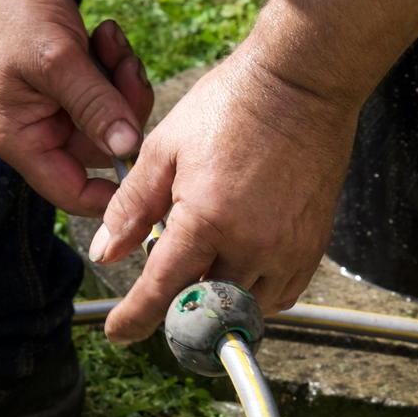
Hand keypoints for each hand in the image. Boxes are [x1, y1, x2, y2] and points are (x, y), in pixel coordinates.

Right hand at [0, 0, 154, 216]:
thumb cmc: (8, 6)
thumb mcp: (57, 59)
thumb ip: (95, 106)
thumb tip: (128, 149)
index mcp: (21, 137)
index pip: (72, 192)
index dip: (112, 194)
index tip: (148, 171)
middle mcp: (36, 127)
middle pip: (101, 149)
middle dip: (124, 110)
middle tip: (127, 68)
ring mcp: (53, 101)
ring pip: (109, 115)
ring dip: (121, 80)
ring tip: (112, 39)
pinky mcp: (68, 76)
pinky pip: (106, 87)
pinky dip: (114, 62)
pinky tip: (105, 31)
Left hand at [89, 50, 360, 343]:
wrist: (301, 84)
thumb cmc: (229, 106)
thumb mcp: (164, 149)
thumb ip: (131, 206)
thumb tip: (105, 253)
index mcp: (206, 218)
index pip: (162, 290)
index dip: (134, 319)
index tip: (118, 333)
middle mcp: (251, 244)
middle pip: (205, 308)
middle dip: (179, 307)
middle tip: (165, 288)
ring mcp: (287, 249)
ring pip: (245, 308)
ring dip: (219, 301)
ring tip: (205, 267)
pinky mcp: (313, 246)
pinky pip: (281, 295)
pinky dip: (255, 293)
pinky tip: (240, 267)